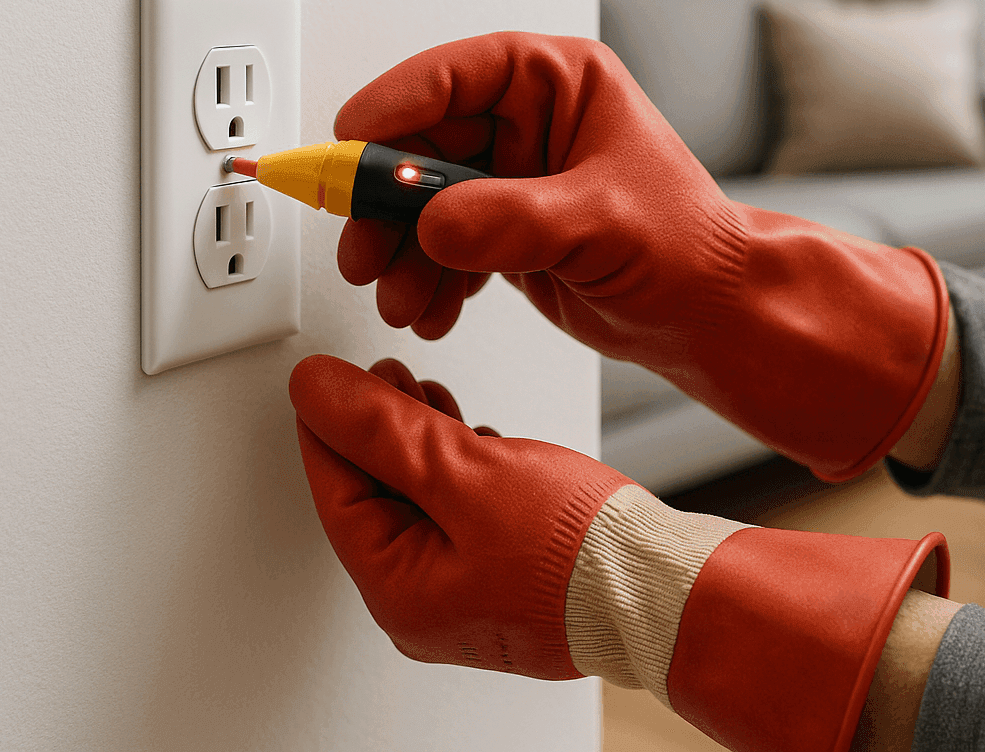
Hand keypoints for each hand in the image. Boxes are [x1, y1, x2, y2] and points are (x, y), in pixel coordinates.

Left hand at [290, 353, 629, 676]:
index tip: (326, 380)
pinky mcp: (510, 578)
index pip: (338, 497)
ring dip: (425, 445)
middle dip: (382, 431)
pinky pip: (466, 518)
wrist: (666, 590)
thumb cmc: (581, 554)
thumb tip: (319, 392)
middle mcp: (429, 606)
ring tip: (431, 395)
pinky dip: (464, 473)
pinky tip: (479, 441)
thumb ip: (385, 430)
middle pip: (379, 501)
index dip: (330, 426)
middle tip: (386, 376)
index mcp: (402, 593)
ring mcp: (473, 595)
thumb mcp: (470, 474)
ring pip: (426, 505)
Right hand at [334, 32, 951, 480]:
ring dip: (402, 252)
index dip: (396, 105)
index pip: (459, 74)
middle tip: (361, 243)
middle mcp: (531, 124)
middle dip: (388, 202)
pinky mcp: (504, 231)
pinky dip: (427, 279)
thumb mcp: (601, 222)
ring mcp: (513, 180)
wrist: (710, 315)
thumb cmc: (690, 248)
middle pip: (425, 143)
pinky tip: (431, 309)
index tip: (350, 140)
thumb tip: (434, 224)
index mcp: (560, 82)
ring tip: (401, 296)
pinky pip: (441, 246)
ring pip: (424, 202)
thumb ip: (512, 219)